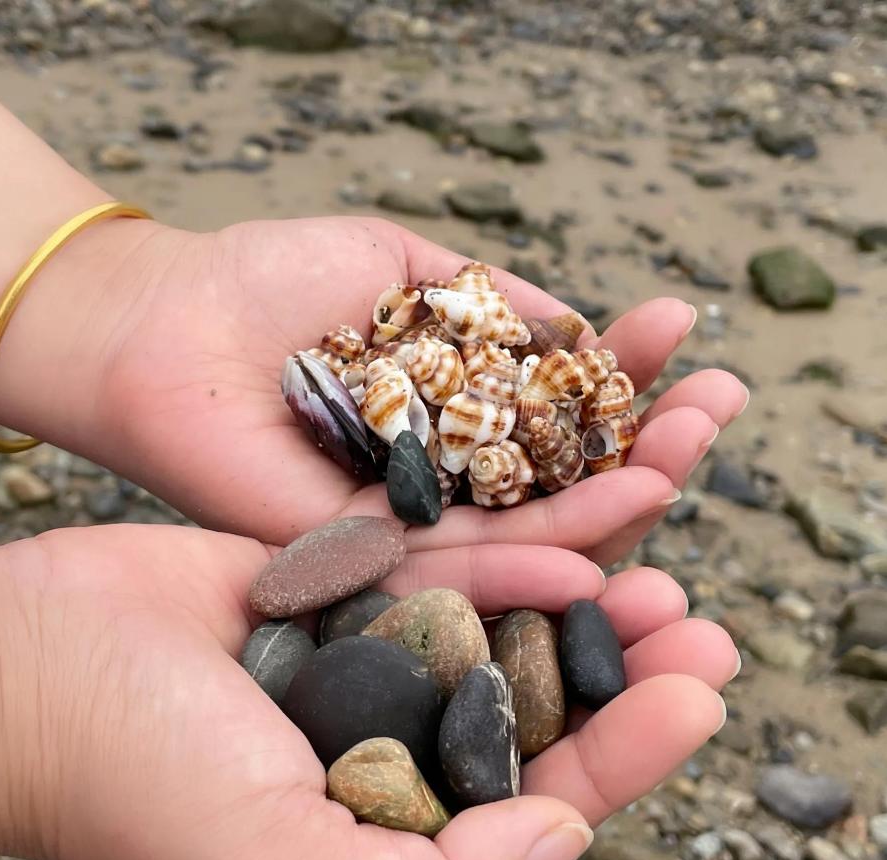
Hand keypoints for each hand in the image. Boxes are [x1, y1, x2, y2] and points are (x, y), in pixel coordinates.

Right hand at [0, 525, 736, 859]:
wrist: (15, 667)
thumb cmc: (136, 789)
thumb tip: (564, 842)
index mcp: (380, 847)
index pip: (534, 810)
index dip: (627, 759)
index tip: (702, 697)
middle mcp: (378, 762)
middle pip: (534, 722)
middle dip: (626, 682)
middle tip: (708, 634)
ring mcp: (353, 668)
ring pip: (497, 639)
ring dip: (584, 611)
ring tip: (667, 582)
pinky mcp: (324, 585)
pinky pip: (435, 569)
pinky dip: (502, 558)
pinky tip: (573, 537)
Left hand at [18, 217, 748, 562]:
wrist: (162, 325)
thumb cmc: (268, 283)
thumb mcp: (404, 264)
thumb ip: (493, 302)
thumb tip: (586, 333)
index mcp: (457, 413)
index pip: (568, 409)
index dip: (633, 374)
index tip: (689, 330)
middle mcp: (446, 483)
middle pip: (574, 483)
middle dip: (657, 443)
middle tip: (724, 402)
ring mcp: (413, 529)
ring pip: (540, 534)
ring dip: (629, 493)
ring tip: (695, 445)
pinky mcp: (372, 567)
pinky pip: (473, 565)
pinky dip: (552, 544)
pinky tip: (625, 503)